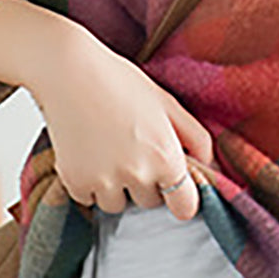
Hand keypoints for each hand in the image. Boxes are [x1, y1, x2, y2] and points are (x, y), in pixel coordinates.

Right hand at [27, 25, 215, 220]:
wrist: (69, 70)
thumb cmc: (120, 81)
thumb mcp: (167, 103)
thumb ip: (195, 137)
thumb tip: (209, 165)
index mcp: (166, 156)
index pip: (185, 207)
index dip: (181, 198)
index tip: (175, 190)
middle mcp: (137, 174)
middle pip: (149, 202)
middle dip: (145, 183)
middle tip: (132, 149)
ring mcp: (104, 181)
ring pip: (117, 204)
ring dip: (116, 187)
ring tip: (108, 149)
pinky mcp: (75, 182)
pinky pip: (88, 199)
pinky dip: (88, 183)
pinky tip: (88, 153)